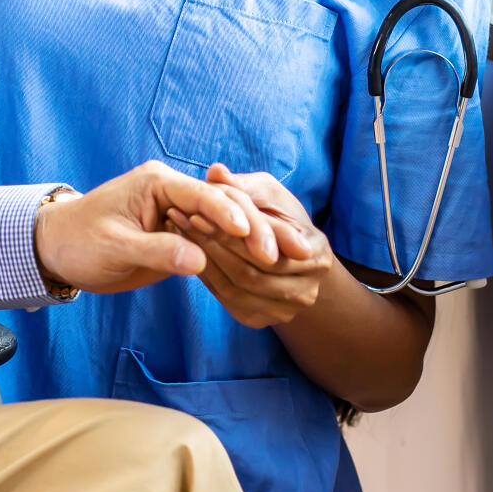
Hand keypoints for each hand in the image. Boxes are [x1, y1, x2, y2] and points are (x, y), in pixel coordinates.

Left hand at [33, 159, 278, 293]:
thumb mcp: (115, 248)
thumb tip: (199, 261)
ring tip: (291, 262)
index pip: (206, 197)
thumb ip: (158, 251)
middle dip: (258, 231)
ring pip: (227, 225)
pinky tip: (266, 269)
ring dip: (256, 243)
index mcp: (158, 183)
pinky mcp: (179, 235)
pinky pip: (217, 241)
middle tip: (289, 255)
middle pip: (225, 208)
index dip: (235, 218)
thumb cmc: (78, 242)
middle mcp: (173, 193)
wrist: (56, 249)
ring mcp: (179, 213)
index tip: (261, 241)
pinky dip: (240, 253)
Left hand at [166, 164, 334, 328]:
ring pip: (236, 290)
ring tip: (176, 235)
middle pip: (250, 273)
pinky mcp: (262, 319)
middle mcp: (308, 289)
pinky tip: (187, 255)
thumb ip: (243, 186)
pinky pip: (228, 302)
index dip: (228, 231)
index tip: (195, 211)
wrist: (288, 255)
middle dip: (211, 246)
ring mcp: (286, 311)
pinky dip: (205, 278)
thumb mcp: (266, 192)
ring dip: (202, 262)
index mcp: (316, 253)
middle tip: (177, 222)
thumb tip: (216, 172)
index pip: (266, 247)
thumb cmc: (277, 214)